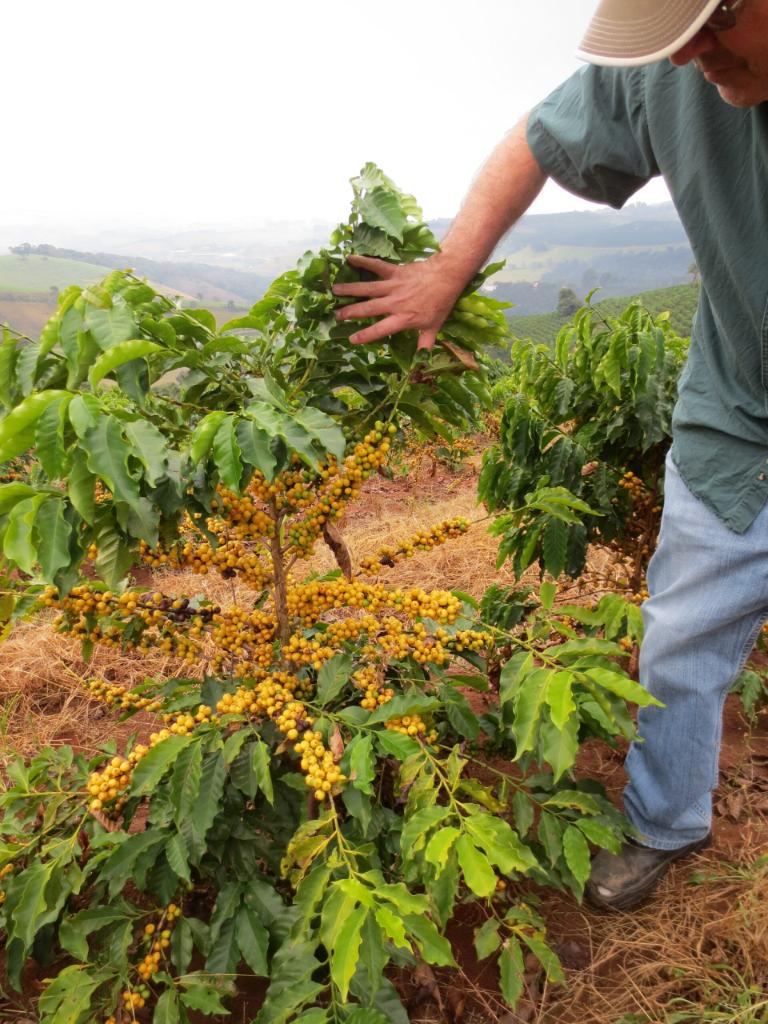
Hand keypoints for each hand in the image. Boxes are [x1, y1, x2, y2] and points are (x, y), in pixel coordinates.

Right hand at [332, 254, 464, 349]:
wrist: (447, 278)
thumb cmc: (440, 304)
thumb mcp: (433, 328)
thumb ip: (424, 345)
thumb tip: (421, 364)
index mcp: (402, 319)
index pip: (380, 330)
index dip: (365, 335)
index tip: (351, 339)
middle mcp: (394, 303)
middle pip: (368, 308)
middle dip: (350, 312)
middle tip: (336, 315)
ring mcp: (393, 286)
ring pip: (368, 288)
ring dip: (350, 289)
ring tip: (334, 290)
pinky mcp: (395, 272)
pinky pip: (377, 266)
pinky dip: (363, 261)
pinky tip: (349, 258)